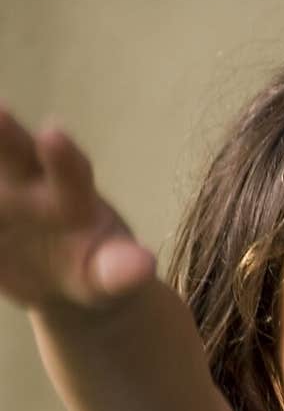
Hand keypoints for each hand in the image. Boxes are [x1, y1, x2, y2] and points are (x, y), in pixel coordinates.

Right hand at [0, 105, 155, 312]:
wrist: (61, 279)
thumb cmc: (96, 270)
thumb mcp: (109, 276)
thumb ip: (121, 270)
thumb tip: (142, 267)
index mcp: (70, 190)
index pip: (68, 167)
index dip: (61, 154)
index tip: (56, 134)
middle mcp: (27, 175)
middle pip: (11, 148)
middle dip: (1, 131)